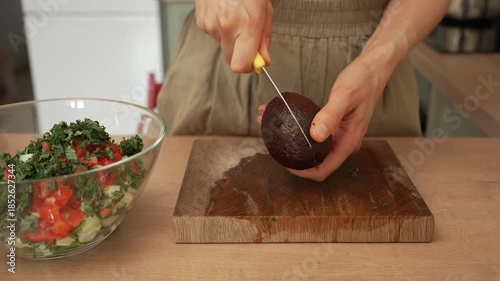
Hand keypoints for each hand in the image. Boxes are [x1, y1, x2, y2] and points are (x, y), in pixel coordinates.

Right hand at [195, 0, 273, 72]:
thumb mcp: (265, 11)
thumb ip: (264, 39)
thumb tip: (263, 60)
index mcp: (246, 25)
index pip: (240, 65)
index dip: (248, 67)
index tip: (254, 61)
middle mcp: (226, 27)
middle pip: (231, 60)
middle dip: (240, 54)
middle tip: (247, 39)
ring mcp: (211, 25)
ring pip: (223, 46)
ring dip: (231, 38)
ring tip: (236, 17)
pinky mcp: (201, 22)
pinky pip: (214, 35)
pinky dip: (220, 28)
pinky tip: (225, 12)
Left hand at [257, 53, 391, 181]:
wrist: (373, 69)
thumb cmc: (363, 81)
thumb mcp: (345, 96)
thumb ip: (330, 116)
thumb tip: (315, 136)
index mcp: (348, 142)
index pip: (323, 169)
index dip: (303, 171)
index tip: (285, 162)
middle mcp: (343, 142)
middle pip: (315, 160)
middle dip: (292, 155)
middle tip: (271, 141)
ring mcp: (338, 135)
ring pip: (312, 146)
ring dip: (292, 141)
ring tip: (270, 125)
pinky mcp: (333, 126)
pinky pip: (313, 133)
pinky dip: (297, 128)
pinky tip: (283, 117)